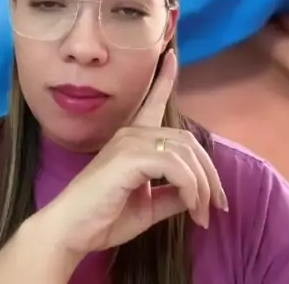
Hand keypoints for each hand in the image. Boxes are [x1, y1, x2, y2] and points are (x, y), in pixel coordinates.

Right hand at [35, 50, 227, 264]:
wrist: (70, 232)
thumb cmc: (103, 219)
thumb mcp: (147, 205)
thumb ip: (171, 194)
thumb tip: (196, 192)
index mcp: (133, 139)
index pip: (152, 101)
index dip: (164, 79)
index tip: (171, 56)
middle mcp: (132, 133)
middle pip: (186, 140)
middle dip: (208, 172)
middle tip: (218, 204)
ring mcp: (130, 142)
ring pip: (185, 152)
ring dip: (203, 184)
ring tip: (204, 214)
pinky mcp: (129, 156)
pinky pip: (175, 165)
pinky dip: (191, 187)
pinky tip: (192, 207)